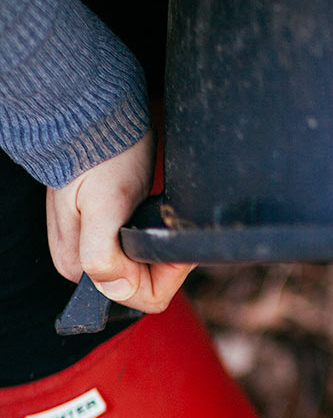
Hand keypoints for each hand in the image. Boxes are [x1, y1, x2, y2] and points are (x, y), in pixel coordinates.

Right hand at [46, 130, 194, 312]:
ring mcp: (94, 248)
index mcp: (77, 265)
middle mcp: (83, 263)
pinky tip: (155, 216)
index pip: (134, 296)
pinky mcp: (106, 233)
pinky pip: (139, 252)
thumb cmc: (101, 156)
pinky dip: (153, 239)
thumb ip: (103, 253)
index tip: (169, 242)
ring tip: (161, 217)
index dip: (162, 274)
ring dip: (159, 249)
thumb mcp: (104, 205)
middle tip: (167, 225)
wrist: (96, 121)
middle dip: (163, 262)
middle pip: (141, 285)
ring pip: (144, 269)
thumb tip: (116, 289)